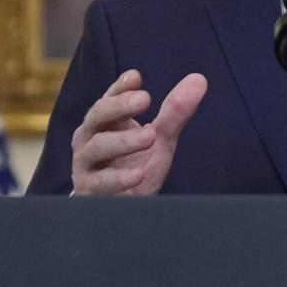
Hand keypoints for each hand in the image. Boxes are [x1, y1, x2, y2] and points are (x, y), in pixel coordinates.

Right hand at [71, 69, 206, 195]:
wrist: (124, 209)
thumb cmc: (135, 167)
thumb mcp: (159, 139)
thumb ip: (175, 112)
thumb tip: (199, 79)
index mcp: (105, 122)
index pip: (109, 99)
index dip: (120, 88)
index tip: (136, 77)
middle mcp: (90, 139)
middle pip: (98, 116)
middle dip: (120, 106)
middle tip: (145, 98)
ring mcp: (86, 164)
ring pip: (98, 147)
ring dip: (124, 140)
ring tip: (150, 136)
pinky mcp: (89, 191)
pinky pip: (101, 182)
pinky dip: (120, 178)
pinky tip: (139, 174)